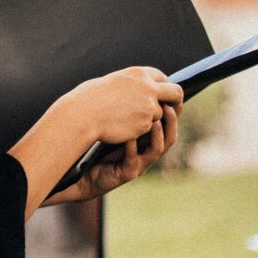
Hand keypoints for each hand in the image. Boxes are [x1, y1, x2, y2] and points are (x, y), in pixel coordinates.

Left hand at [52, 104, 178, 202]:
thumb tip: (134, 83)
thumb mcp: (118, 126)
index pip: (168, 126)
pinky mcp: (126, 173)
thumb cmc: (100, 146)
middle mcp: (146, 153)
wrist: (84, 174)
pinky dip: (131, 146)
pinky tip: (128, 136)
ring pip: (156, 150)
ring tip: (154, 120)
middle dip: (171, 122)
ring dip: (157, 134)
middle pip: (169, 138)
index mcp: (147, 141)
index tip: (168, 96)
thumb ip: (128, 111)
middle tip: (167, 107)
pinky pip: (133, 159)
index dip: (172, 113)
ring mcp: (138, 164)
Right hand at [74, 67, 182, 144]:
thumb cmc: (89, 98)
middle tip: (173, 109)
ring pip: (159, 114)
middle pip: (176, 93)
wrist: (83, 114)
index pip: (164, 78)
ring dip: (148, 119)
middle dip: (176, 102)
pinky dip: (138, 129)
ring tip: (125, 120)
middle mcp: (148, 87)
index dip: (165, 88)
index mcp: (139, 74)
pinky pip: (147, 128)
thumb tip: (142, 90)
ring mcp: (149, 106)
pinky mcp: (145, 123)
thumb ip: (132, 85)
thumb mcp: (113, 83)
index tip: (164, 96)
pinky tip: (122, 127)